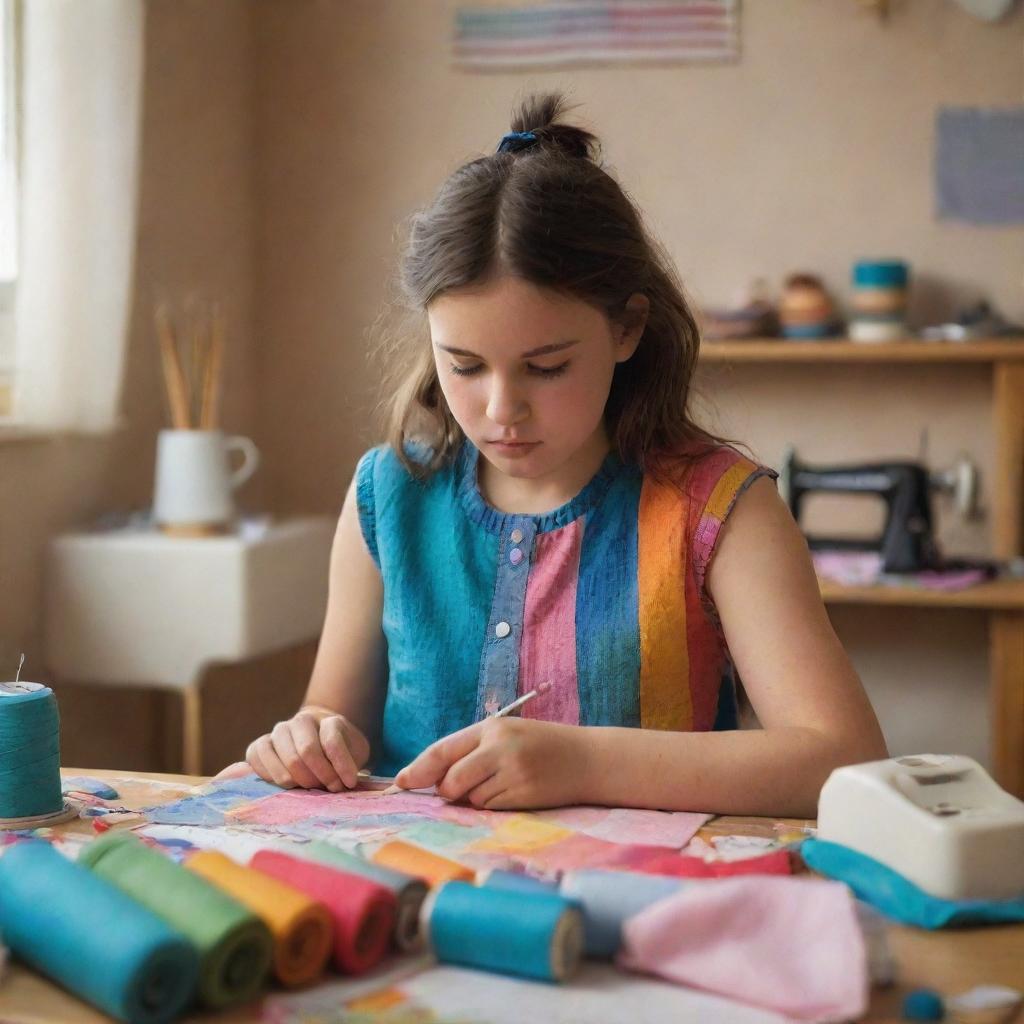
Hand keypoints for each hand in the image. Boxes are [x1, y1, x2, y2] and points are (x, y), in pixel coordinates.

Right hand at [243, 708, 368, 790]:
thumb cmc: (340, 753)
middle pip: (307, 750)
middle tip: (329, 789)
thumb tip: (355, 778)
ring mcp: (279, 732)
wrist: (318, 743)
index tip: (350, 783)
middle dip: (321, 775)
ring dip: (300, 781)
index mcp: (328, 720)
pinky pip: (259, 758)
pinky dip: (273, 776)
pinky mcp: (260, 745)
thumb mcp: (355, 754)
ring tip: (310, 789)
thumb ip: (352, 762)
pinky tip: (287, 785)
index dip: (342, 765)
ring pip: (287, 758)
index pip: (332, 741)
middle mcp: (301, 721)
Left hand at [394, 717, 587, 809]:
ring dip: (476, 799)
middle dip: (450, 791)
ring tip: (504, 783)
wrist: (588, 759)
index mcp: (491, 728)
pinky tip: (515, 792)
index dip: (418, 768)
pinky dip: (494, 806)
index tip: (400, 782)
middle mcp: (500, 747)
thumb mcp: (507, 735)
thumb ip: (472, 752)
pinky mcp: (524, 795)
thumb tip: (434, 781)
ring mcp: (513, 772)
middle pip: (451, 781)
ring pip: (470, 798)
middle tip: (466, 786)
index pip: (443, 750)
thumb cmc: (542, 746)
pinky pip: (490, 809)